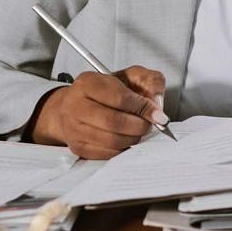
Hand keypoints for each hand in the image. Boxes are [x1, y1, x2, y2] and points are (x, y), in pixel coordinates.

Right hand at [29, 66, 168, 158]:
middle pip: (114, 122)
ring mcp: (74, 128)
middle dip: (139, 126)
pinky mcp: (78, 147)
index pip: (120, 97)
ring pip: (112, 140)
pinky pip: (107, 154)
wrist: (75, 106)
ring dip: (132, 138)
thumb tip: (157, 103)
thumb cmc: (104, 92)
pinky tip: (126, 139)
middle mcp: (75, 105)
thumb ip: (148, 81)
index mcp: (88, 83)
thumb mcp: (128, 76)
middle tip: (148, 124)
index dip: (143, 107)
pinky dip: (123, 148)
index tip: (157, 114)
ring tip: (137, 131)